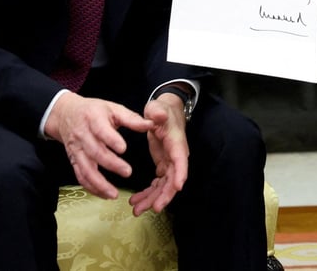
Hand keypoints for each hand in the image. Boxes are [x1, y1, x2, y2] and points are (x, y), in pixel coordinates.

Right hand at [44, 93, 153, 199]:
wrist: (66, 114)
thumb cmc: (93, 111)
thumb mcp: (112, 108)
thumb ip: (131, 118)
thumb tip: (151, 125)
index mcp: (93, 119)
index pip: (101, 130)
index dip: (111, 140)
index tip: (124, 149)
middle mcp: (83, 136)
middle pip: (95, 152)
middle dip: (110, 164)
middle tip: (128, 172)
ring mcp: (76, 150)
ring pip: (85, 169)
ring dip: (99, 183)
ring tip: (114, 194)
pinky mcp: (74, 161)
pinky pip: (80, 177)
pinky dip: (91, 187)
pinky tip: (104, 194)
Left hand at [127, 94, 189, 215]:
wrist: (163, 112)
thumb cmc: (161, 110)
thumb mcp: (157, 108)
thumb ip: (156, 111)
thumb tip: (158, 115)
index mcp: (176, 143)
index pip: (181, 160)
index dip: (180, 174)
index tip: (177, 187)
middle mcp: (176, 156)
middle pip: (173, 179)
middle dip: (165, 195)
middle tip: (154, 208)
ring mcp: (169, 162)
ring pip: (164, 185)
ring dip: (152, 198)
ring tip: (137, 209)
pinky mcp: (163, 164)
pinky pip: (157, 183)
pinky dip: (148, 193)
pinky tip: (136, 201)